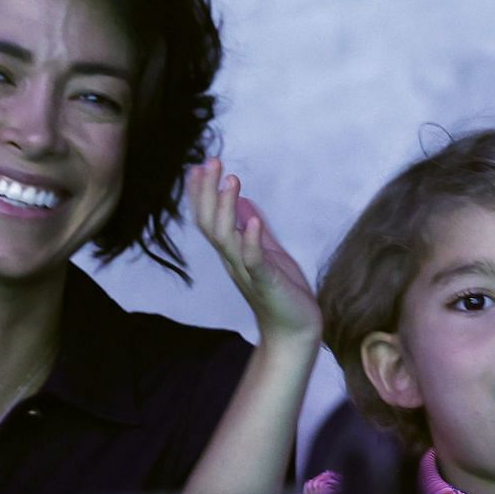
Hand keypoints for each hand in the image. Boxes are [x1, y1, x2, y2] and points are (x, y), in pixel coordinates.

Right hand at [188, 159, 319, 338]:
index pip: (208, 218)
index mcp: (232, 252)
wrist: (295, 331)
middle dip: (207, 192)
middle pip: (209, 223)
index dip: (201, 193)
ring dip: (225, 208)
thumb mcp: (269, 253)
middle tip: (210, 162)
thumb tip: (244, 203)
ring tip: (231, 180)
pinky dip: (250, 239)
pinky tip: (250, 220)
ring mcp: (247, 272)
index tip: (199, 165)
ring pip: (225, 238)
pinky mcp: (266, 282)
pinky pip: (253, 260)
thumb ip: (256, 230)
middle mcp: (233, 260)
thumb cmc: (283, 292)